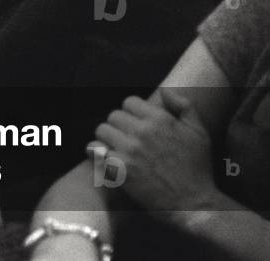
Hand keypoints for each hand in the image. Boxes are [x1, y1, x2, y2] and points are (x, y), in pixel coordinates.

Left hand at [95, 90, 217, 219]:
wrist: (193, 203)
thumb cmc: (197, 168)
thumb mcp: (199, 132)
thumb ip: (184, 105)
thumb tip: (164, 90)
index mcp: (160, 120)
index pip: (129, 102)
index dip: (132, 112)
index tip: (136, 124)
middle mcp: (142, 131)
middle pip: (113, 115)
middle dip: (119, 125)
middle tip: (126, 138)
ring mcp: (129, 150)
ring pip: (102, 130)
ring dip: (107, 138)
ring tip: (116, 148)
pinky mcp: (119, 169)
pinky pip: (94, 150)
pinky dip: (96, 153)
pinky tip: (104, 157)